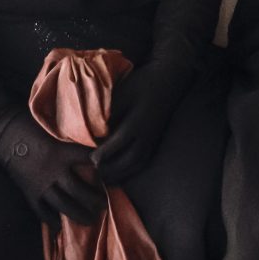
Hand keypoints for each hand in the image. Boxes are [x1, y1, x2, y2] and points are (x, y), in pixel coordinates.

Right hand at [0, 109, 105, 223]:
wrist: (3, 132)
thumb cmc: (30, 125)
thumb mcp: (55, 128)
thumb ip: (71, 139)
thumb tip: (94, 138)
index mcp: (62, 151)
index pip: (89, 161)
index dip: (103, 167)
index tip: (113, 174)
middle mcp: (54, 170)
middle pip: (79, 191)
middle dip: (94, 200)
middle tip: (104, 205)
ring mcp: (41, 184)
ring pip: (64, 205)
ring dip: (79, 214)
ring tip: (91, 220)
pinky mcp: (28, 191)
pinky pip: (42, 211)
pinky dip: (52, 220)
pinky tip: (60, 225)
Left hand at [94, 60, 185, 187]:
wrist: (169, 81)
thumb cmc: (142, 84)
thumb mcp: (122, 94)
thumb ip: (109, 113)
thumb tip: (94, 131)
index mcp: (136, 125)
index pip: (115, 147)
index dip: (101, 155)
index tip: (89, 159)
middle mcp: (146, 137)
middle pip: (126, 162)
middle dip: (109, 170)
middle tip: (94, 173)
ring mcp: (152, 140)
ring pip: (136, 165)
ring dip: (120, 174)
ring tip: (105, 179)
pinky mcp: (155, 140)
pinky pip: (143, 162)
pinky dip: (131, 171)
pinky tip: (121, 174)